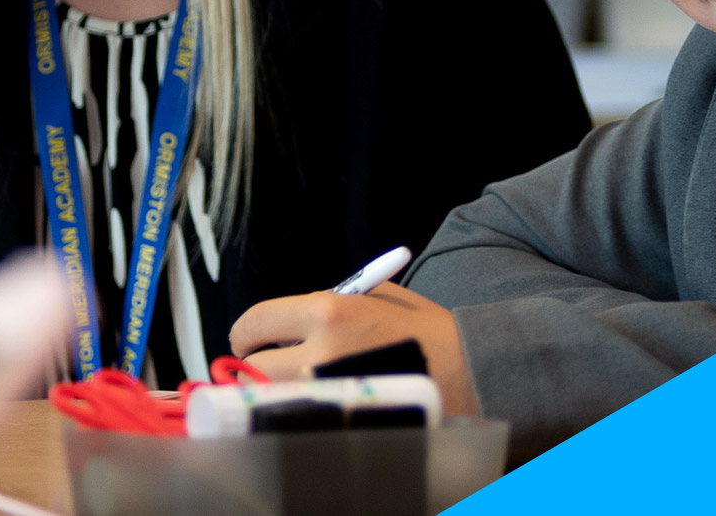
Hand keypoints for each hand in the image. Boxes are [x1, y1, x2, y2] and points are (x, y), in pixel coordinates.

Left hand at [229, 282, 478, 416]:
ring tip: (292, 388)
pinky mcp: (343, 421)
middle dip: (256, 366)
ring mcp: (329, 392)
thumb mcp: (379, 294)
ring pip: (274, 398)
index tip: (250, 342)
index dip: (246, 334)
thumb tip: (290, 320)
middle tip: (267, 368)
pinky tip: (316, 408)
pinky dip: (300, 414)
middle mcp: (320, 351)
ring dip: (276, 392)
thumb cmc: (425, 328)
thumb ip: (333, 301)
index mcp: (328, 310)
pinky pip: (301, 420)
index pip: (256, 323)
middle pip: (256, 367)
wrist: (469, 369)